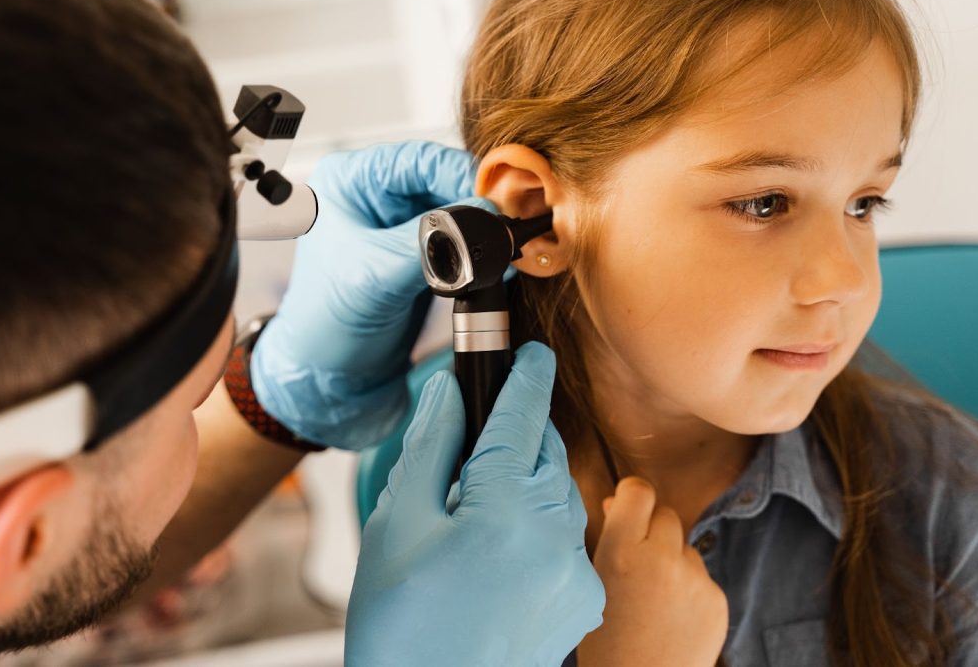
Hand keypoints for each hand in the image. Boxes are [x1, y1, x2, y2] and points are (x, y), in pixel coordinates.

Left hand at [250, 141, 494, 448]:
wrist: (328, 383)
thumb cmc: (324, 326)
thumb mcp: (375, 276)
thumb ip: (430, 243)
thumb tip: (483, 218)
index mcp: (350, 183)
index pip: (418, 159)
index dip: (460, 174)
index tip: (494, 199)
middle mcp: (376, 198)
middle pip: (444, 182)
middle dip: (478, 204)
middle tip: (508, 224)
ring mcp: (400, 230)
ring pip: (458, 212)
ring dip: (483, 229)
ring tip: (504, 246)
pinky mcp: (420, 260)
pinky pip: (460, 243)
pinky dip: (480, 252)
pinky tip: (496, 262)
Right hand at [345, 342, 604, 666]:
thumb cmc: (402, 626)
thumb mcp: (396, 524)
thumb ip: (431, 448)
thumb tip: (450, 395)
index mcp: (505, 511)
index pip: (523, 417)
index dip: (525, 376)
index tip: (530, 351)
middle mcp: (556, 539)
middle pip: (545, 453)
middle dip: (518, 435)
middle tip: (472, 449)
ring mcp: (576, 573)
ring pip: (558, 493)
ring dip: (527, 481)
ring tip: (475, 510)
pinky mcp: (581, 599)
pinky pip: (566, 537)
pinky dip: (538, 525)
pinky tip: (498, 550)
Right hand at [577, 478, 727, 666]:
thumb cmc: (605, 643)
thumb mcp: (593, 584)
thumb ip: (609, 539)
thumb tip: (621, 502)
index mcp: (622, 552)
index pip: (639, 491)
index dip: (632, 496)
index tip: (626, 509)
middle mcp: (662, 559)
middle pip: (666, 514)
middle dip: (652, 530)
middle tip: (637, 562)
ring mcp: (695, 580)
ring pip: (684, 547)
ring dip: (671, 559)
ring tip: (652, 599)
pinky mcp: (717, 600)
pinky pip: (701, 576)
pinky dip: (688, 588)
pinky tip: (671, 616)